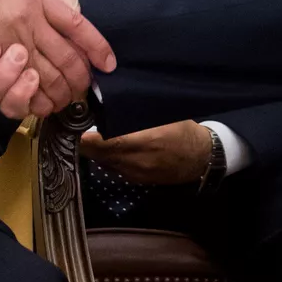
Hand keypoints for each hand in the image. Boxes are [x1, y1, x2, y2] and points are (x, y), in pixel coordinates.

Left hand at [78, 121, 213, 185]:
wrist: (201, 158)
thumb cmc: (183, 130)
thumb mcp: (163, 113)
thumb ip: (136, 111)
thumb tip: (112, 101)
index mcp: (141, 141)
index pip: (100, 143)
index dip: (85, 135)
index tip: (80, 123)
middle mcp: (133, 161)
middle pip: (95, 154)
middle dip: (87, 141)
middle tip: (86, 126)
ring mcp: (132, 174)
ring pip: (102, 162)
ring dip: (98, 150)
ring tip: (98, 134)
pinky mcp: (134, 180)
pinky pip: (112, 168)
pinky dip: (109, 157)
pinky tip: (115, 146)